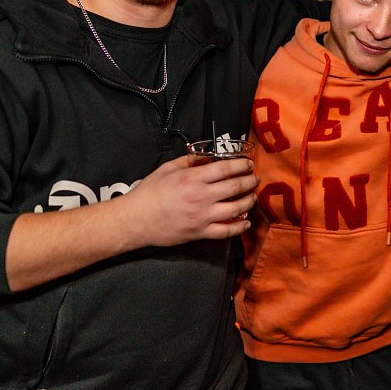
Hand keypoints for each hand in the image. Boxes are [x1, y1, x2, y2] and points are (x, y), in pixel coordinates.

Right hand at [121, 155, 258, 245]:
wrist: (136, 220)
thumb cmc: (149, 193)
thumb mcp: (167, 169)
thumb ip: (189, 161)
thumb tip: (206, 156)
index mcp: (193, 178)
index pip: (226, 168)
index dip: (241, 165)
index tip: (248, 164)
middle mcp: (201, 196)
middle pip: (235, 187)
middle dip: (250, 181)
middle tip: (255, 179)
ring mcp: (203, 216)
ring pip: (236, 209)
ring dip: (249, 201)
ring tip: (253, 197)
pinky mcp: (200, 232)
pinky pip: (226, 231)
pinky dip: (239, 227)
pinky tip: (246, 222)